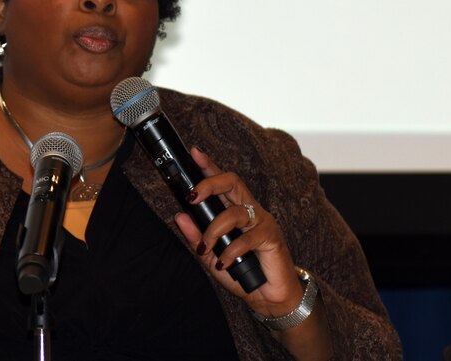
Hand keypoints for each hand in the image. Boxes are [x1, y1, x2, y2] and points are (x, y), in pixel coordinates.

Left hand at [174, 146, 301, 317]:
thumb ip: (196, 237)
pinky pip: (247, 238)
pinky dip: (231, 251)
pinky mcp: (271, 237)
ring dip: (214, 230)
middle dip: (209, 185)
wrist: (268, 297)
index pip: (222, 181)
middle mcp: (249, 210)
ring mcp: (262, 221)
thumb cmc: (241, 272)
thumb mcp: (211, 256)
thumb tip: (179, 216)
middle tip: (192, 197)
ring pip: (234, 212)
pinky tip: (225, 263)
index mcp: (235, 210)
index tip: (194, 153)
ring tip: (207, 249)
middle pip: (232, 182)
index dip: (208, 166)